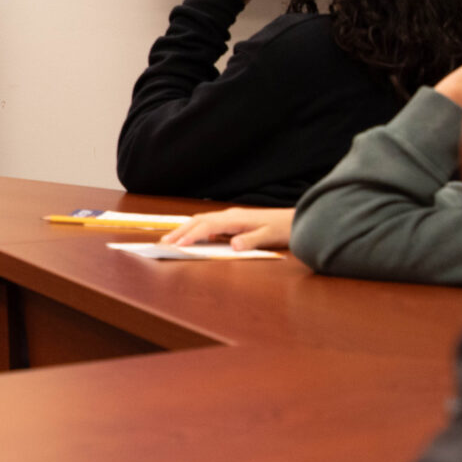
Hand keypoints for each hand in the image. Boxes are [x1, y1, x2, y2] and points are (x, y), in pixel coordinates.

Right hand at [160, 206, 293, 249]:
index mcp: (235, 219)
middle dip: (179, 231)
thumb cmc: (284, 228)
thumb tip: (233, 246)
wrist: (298, 219)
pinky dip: (195, 229)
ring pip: (201, 221)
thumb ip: (251, 241)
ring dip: (185, 229)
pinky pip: (209, 224)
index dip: (191, 235)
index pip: (207, 226)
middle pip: (198, 221)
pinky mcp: (233, 221)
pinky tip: (193, 237)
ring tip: (171, 240)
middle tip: (163, 243)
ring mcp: (231, 217)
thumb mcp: (269, 237)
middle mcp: (229, 215)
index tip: (178, 245)